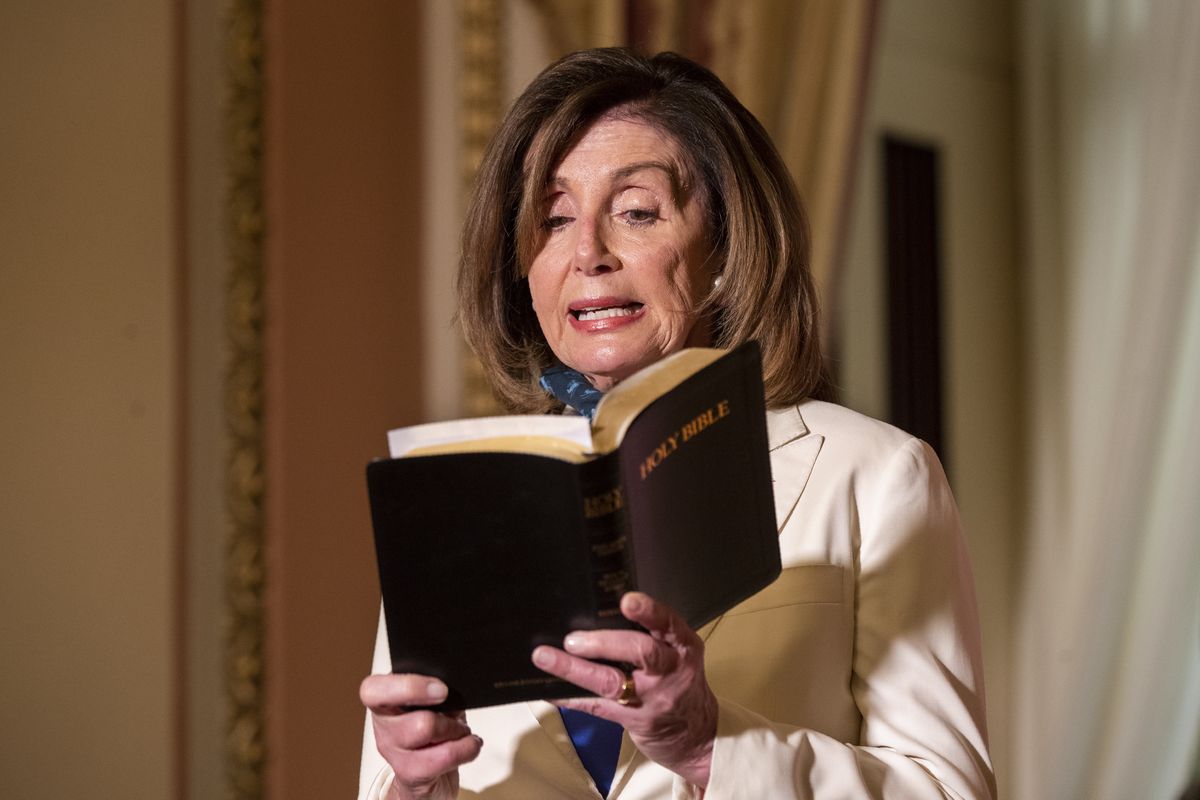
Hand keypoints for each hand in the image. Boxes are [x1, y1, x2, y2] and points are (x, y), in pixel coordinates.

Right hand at [359, 674, 482, 799]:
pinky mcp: (410, 773)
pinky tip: (469, 745)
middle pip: (418, 718)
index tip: (442, 690)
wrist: (424, 777)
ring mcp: (393, 752)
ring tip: (461, 732)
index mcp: (384, 701)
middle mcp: (383, 726)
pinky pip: (445, 756)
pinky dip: (467, 748)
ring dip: (457, 731)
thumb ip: (436, 691)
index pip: (373, 691)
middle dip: (449, 717)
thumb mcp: (430, 703)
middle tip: (456, 717)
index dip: (409, 687)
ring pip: (430, 732)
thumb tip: (454, 692)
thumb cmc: (429, 731)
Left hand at [531, 592, 716, 787]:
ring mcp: (651, 698)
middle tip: (573, 640)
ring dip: (575, 669)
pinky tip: (549, 687)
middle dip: (604, 643)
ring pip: (611, 682)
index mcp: (682, 646)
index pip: (668, 623)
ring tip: (547, 657)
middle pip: (640, 652)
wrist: (696, 735)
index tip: (627, 601)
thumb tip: (599, 610)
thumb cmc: (679, 682)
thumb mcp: (677, 653)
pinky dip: (570, 695)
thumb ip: (650, 634)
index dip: (648, 611)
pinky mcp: (632, 719)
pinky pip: (596, 706)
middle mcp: (669, 669)